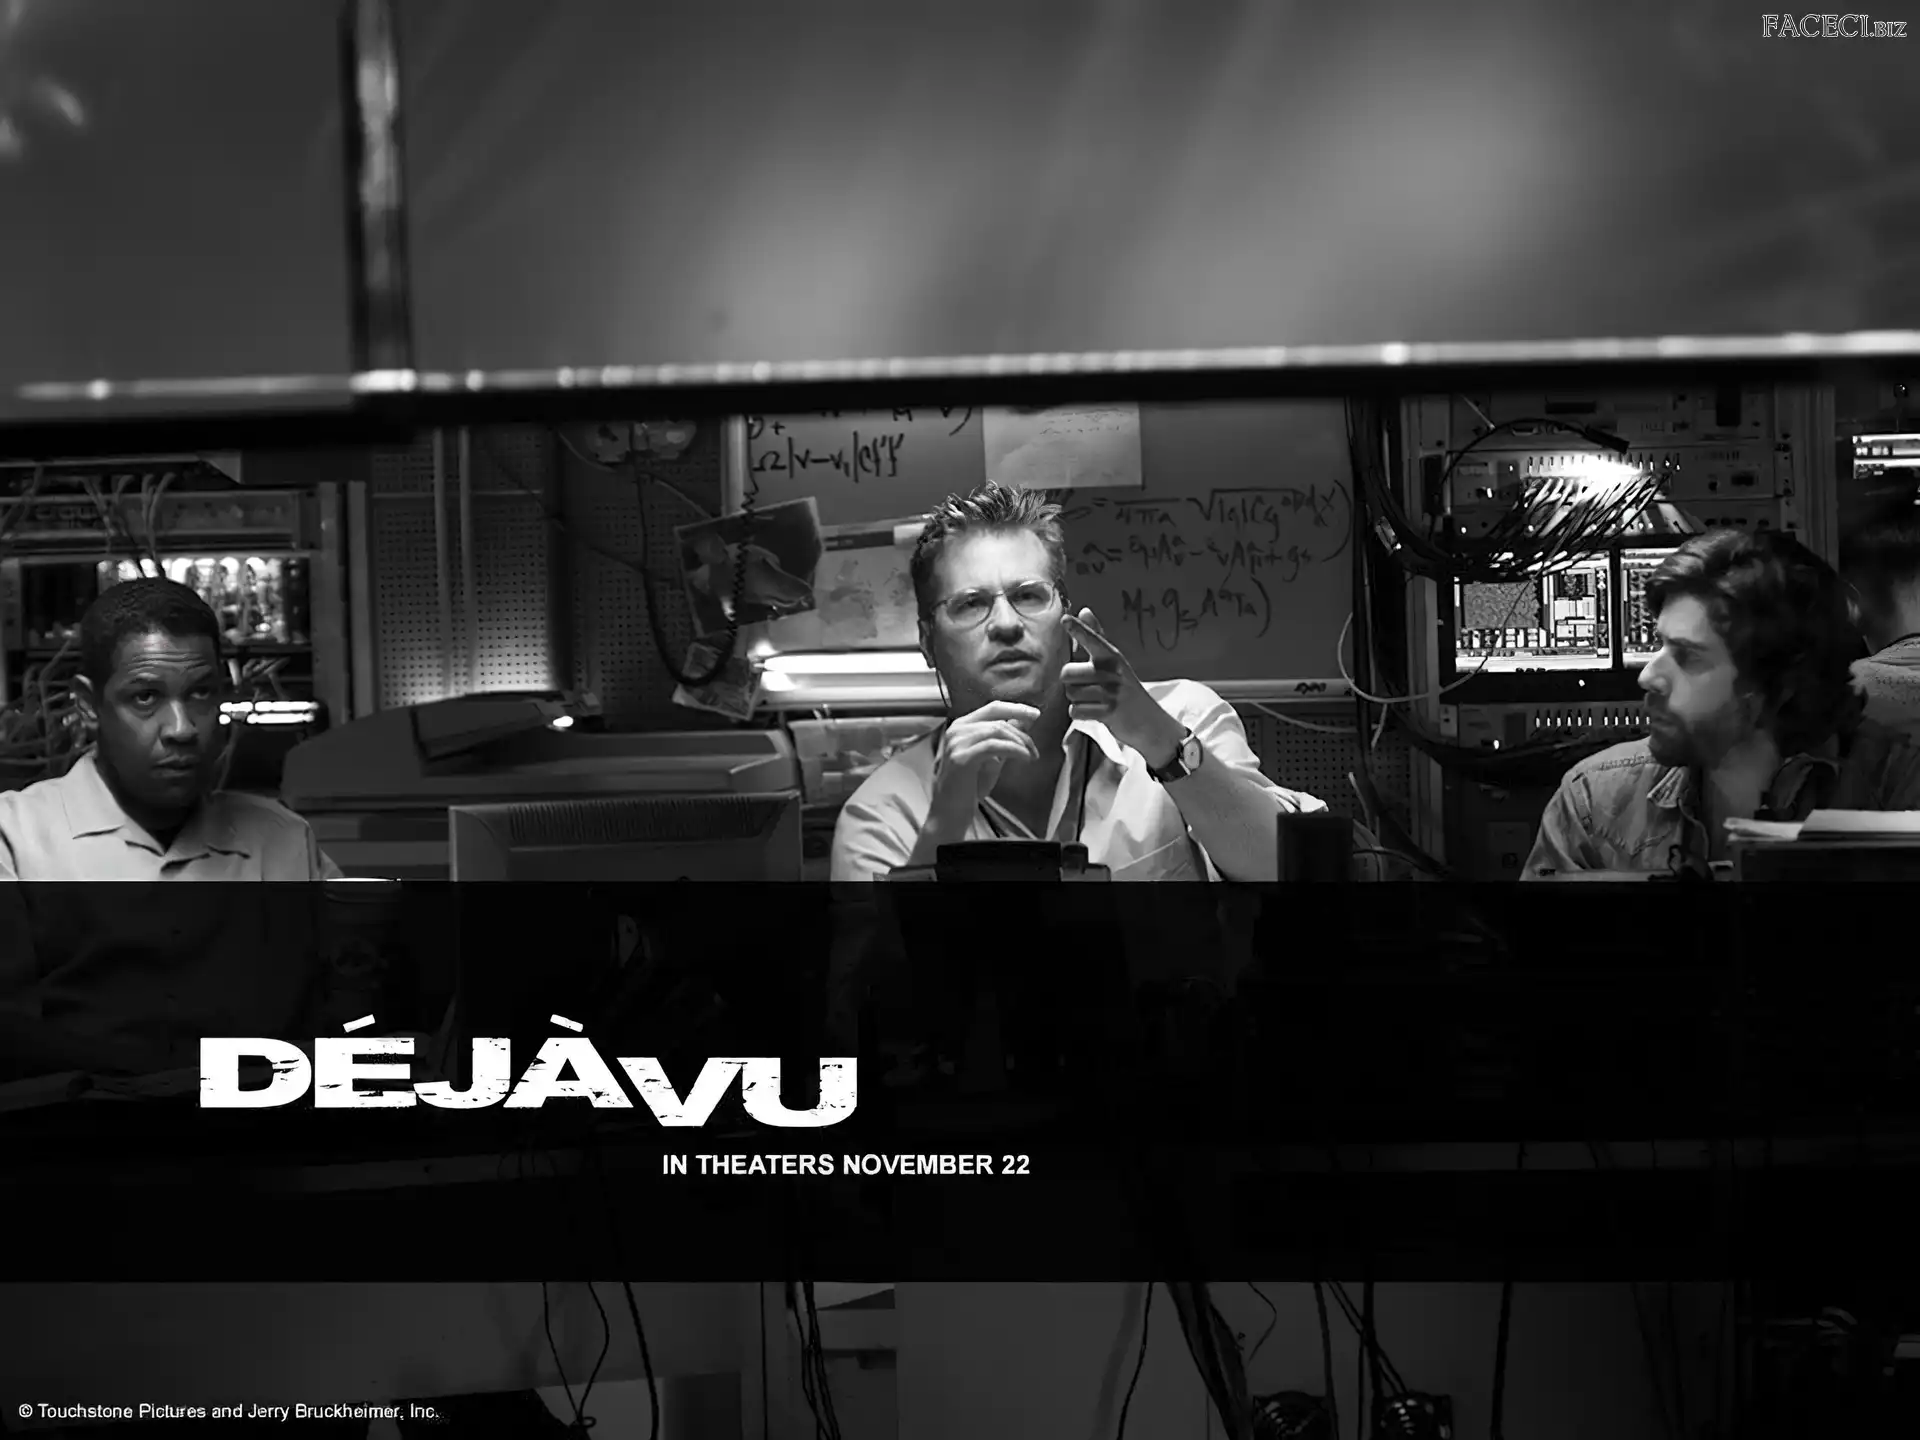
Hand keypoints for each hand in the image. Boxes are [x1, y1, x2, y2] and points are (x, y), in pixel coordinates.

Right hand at [928, 700, 1040, 825]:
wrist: (950, 813)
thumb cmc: (969, 788)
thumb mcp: (992, 758)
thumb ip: (1005, 739)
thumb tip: (1024, 721)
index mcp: (961, 727)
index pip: (992, 708)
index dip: (1016, 708)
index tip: (1036, 714)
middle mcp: (956, 730)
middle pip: (997, 718)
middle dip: (1022, 731)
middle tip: (1035, 749)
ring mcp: (956, 743)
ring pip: (997, 730)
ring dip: (1020, 742)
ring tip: (1031, 756)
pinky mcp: (961, 758)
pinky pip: (994, 746)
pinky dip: (1014, 750)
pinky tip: (1025, 758)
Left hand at [1061, 608, 1184, 766]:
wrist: (1148, 721)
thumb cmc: (1124, 687)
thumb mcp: (1114, 660)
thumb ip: (1095, 636)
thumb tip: (1084, 610)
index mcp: (1111, 656)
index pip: (1092, 639)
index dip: (1078, 630)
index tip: (1065, 619)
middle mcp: (1112, 671)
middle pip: (1067, 673)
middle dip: (1071, 683)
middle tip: (1088, 688)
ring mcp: (1112, 692)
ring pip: (1070, 693)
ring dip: (1077, 700)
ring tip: (1095, 700)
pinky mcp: (1109, 711)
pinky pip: (1075, 711)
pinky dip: (1081, 714)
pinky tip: (1096, 712)